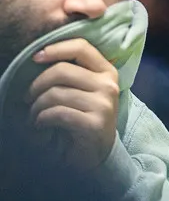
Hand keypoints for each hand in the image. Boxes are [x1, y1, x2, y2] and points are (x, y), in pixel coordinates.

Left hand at [27, 39, 119, 168]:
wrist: (95, 152)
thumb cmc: (82, 117)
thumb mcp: (80, 90)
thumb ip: (70, 71)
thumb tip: (39, 56)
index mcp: (107, 72)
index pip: (81, 47)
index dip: (55, 49)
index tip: (35, 58)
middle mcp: (109, 86)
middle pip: (62, 71)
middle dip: (36, 85)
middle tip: (27, 98)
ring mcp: (105, 105)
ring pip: (56, 93)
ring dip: (36, 107)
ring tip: (34, 115)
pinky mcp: (95, 124)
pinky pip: (57, 113)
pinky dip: (42, 119)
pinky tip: (41, 125)